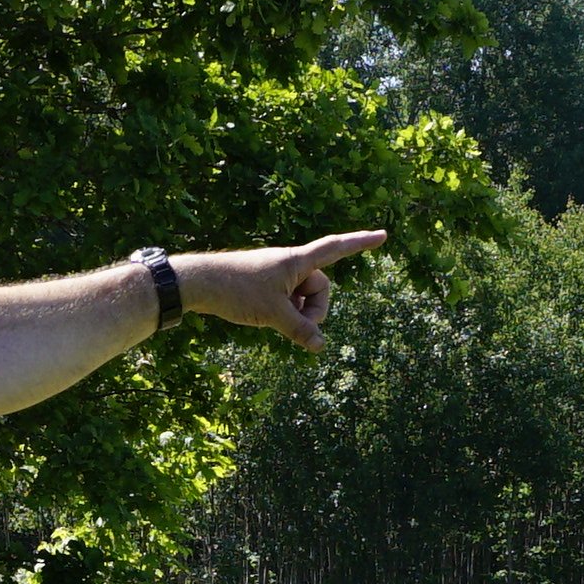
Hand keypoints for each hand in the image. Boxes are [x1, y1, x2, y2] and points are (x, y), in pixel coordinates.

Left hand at [182, 230, 388, 348]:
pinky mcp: (266, 285)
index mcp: (297, 261)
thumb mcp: (273, 314)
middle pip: (321, 288)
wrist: (199, 283)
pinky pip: (288, 301)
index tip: (384, 235)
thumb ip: (300, 331)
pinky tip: (264, 318)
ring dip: (297, 314)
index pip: (337, 248)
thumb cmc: (237, 290)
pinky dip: (284, 313)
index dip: (361, 243)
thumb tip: (320, 347)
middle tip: (294, 322)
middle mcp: (290, 264)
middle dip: (314, 310)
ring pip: (303, 298)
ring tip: (273, 319)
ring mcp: (278, 275)